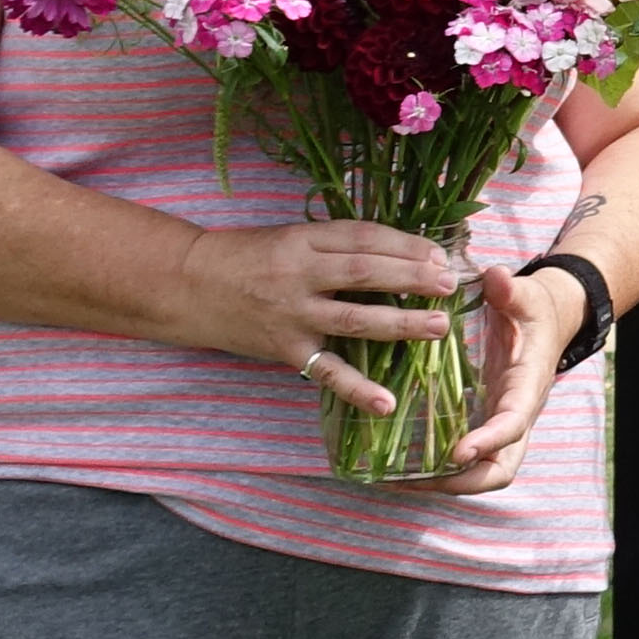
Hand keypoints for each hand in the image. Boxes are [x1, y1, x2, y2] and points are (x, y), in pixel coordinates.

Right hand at [164, 216, 461, 402]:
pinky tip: (388, 402)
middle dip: (413, 278)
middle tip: (451, 284)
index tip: (440, 253)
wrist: (187, 284)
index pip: (364, 237)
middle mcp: (301, 274)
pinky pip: (327, 371)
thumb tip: (404, 252)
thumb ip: (338, 243)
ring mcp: (293, 314)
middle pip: (365, 273)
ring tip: (440, 327)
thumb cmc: (248, 257)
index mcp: (305, 239)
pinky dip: (358, 389)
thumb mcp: (292, 236)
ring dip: (402, 324)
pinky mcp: (285, 350)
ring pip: (355, 319)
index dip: (406, 244)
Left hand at [409, 257, 588, 493]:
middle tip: (419, 479)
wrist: (549, 320)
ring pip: (482, 471)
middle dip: (464, 481)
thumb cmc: (534, 310)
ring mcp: (499, 423)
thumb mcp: (525, 295)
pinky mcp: (484, 424)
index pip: (514, 422)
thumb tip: (495, 275)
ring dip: (443, 483)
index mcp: (527, 386)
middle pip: (502, 467)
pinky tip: (398, 468)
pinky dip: (436, 471)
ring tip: (396, 481)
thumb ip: (510, 290)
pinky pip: (465, 460)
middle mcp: (516, 414)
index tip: (459, 451)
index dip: (489, 440)